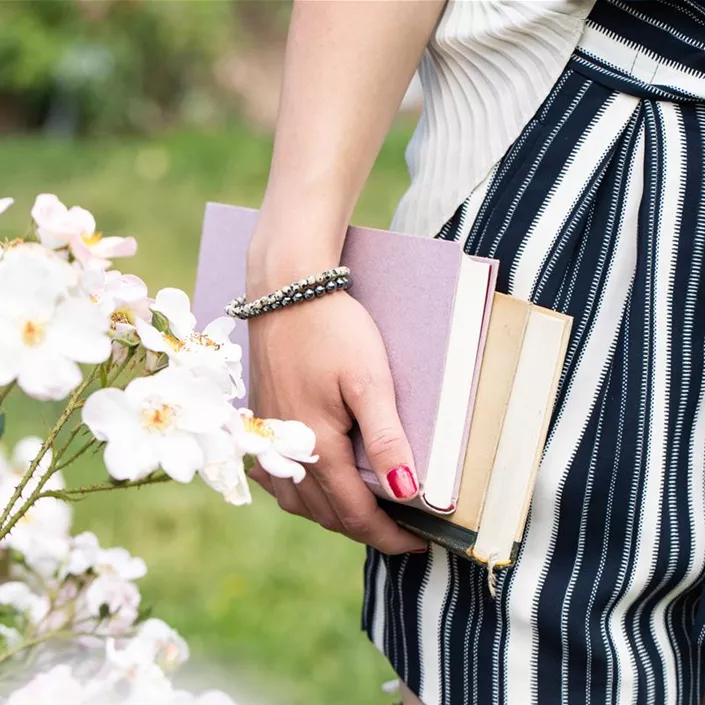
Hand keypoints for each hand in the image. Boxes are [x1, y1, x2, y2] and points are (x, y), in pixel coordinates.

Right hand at [247, 289, 426, 554]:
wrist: (285, 291)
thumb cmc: (332, 330)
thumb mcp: (368, 380)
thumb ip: (385, 438)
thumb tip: (405, 492)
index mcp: (316, 446)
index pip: (354, 514)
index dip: (388, 536)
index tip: (417, 544)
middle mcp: (286, 451)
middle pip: (325, 514)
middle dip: (363, 530)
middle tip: (398, 530)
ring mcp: (268, 438)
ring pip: (298, 502)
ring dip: (331, 515)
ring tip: (363, 513)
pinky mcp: (261, 423)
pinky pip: (276, 478)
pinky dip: (299, 494)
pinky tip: (311, 485)